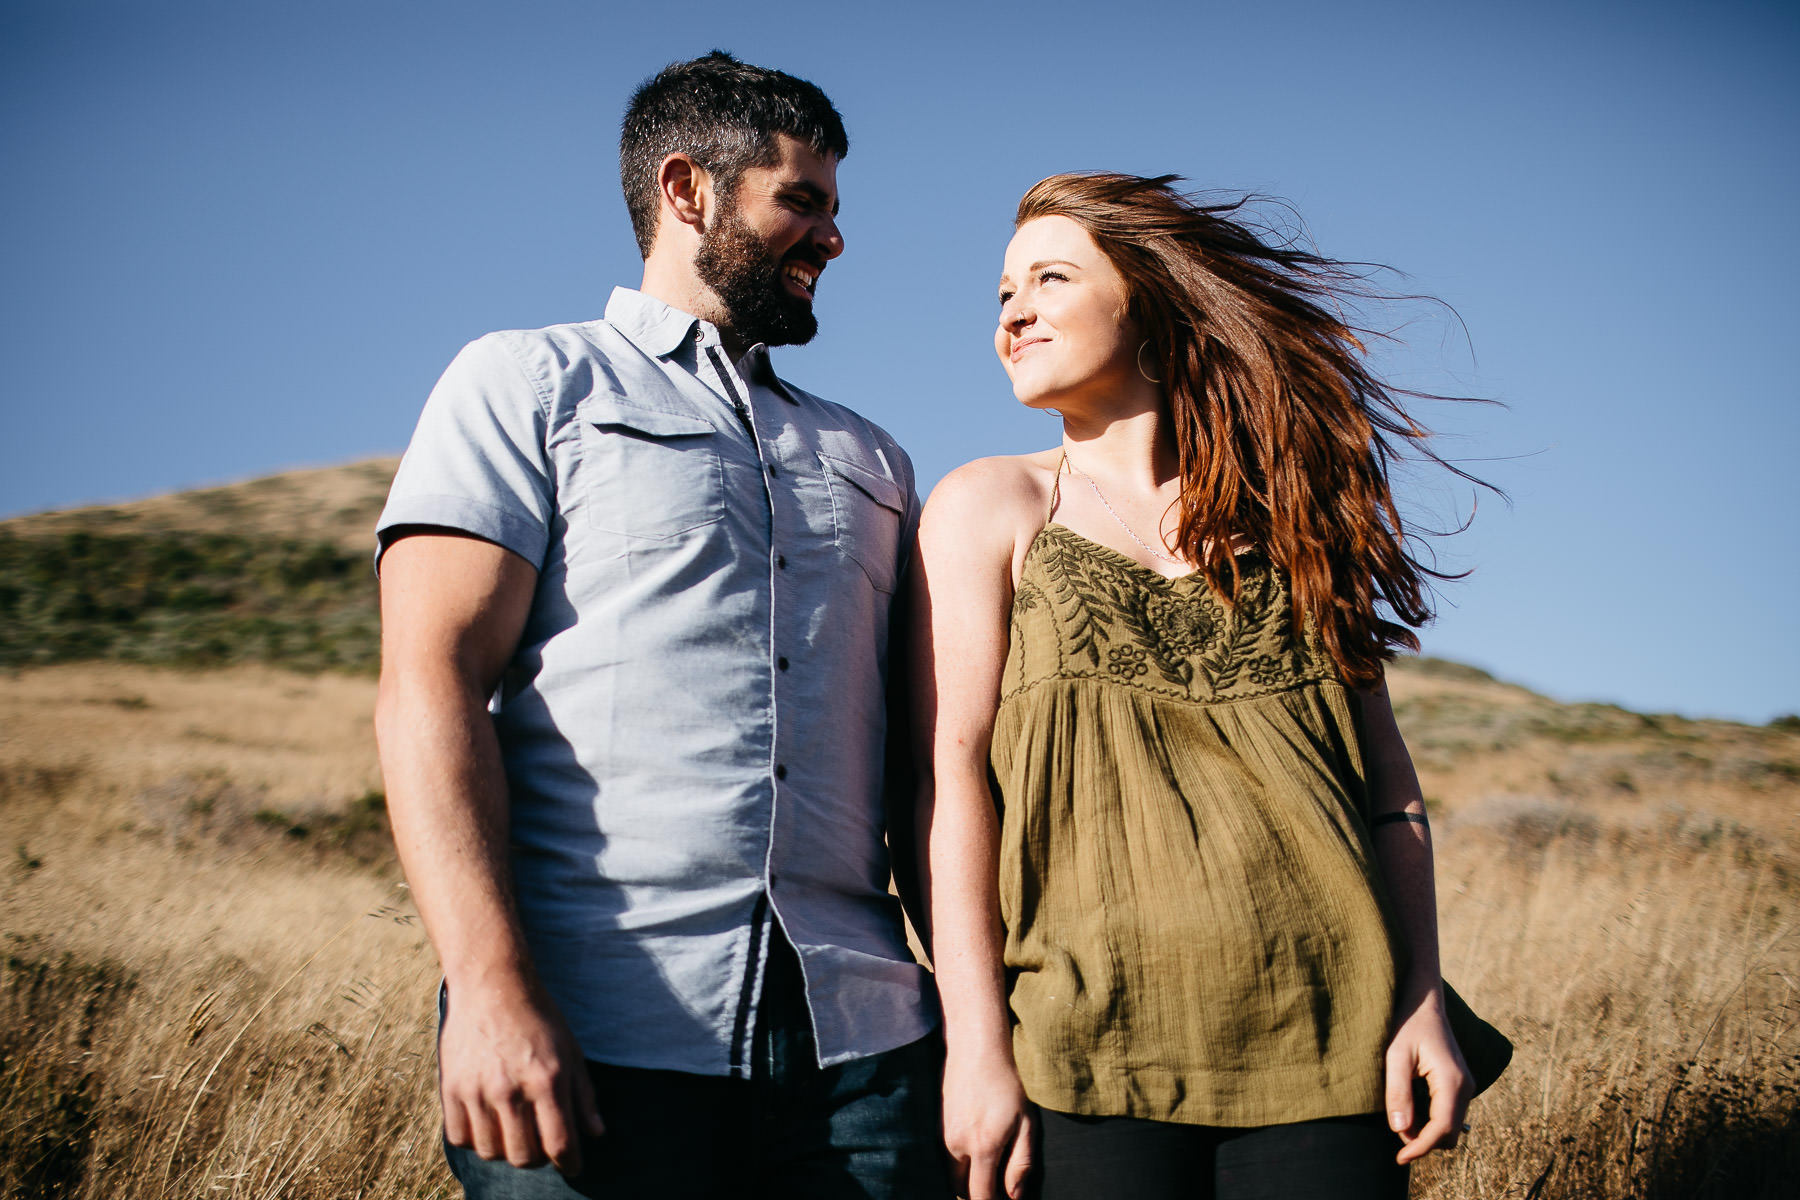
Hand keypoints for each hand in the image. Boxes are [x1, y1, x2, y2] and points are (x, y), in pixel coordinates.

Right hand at [439, 980, 605, 1175]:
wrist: (492, 985)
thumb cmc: (539, 1017)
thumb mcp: (571, 1050)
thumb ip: (583, 1095)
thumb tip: (596, 1133)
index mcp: (546, 1079)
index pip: (559, 1143)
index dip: (569, 1163)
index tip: (572, 1166)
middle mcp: (510, 1089)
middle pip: (523, 1156)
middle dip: (537, 1157)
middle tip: (540, 1143)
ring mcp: (476, 1090)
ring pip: (491, 1151)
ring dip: (506, 1148)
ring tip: (514, 1129)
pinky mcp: (451, 1088)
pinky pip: (460, 1138)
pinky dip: (475, 1139)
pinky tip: (488, 1121)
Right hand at [942, 1052, 1035, 1199]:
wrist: (976, 1048)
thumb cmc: (1007, 1083)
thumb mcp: (1026, 1122)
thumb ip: (1021, 1163)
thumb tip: (1014, 1196)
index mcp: (983, 1147)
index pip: (980, 1196)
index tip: (1002, 1199)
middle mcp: (957, 1145)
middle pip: (960, 1189)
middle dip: (975, 1193)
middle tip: (994, 1186)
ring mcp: (942, 1134)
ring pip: (950, 1173)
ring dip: (964, 1178)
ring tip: (985, 1168)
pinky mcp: (935, 1124)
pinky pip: (944, 1156)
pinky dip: (956, 1162)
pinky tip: (972, 1148)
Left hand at [1384, 987, 1472, 1163]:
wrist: (1423, 1001)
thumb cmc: (1407, 1024)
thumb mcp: (1395, 1056)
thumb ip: (1398, 1093)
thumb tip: (1401, 1129)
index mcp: (1452, 1081)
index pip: (1442, 1130)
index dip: (1421, 1148)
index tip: (1399, 1158)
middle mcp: (1465, 1087)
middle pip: (1449, 1134)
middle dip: (1424, 1141)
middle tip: (1395, 1128)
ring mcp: (1465, 1085)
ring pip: (1451, 1126)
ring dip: (1427, 1131)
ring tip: (1400, 1115)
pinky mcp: (1459, 1084)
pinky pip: (1448, 1114)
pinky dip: (1431, 1120)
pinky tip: (1410, 1107)